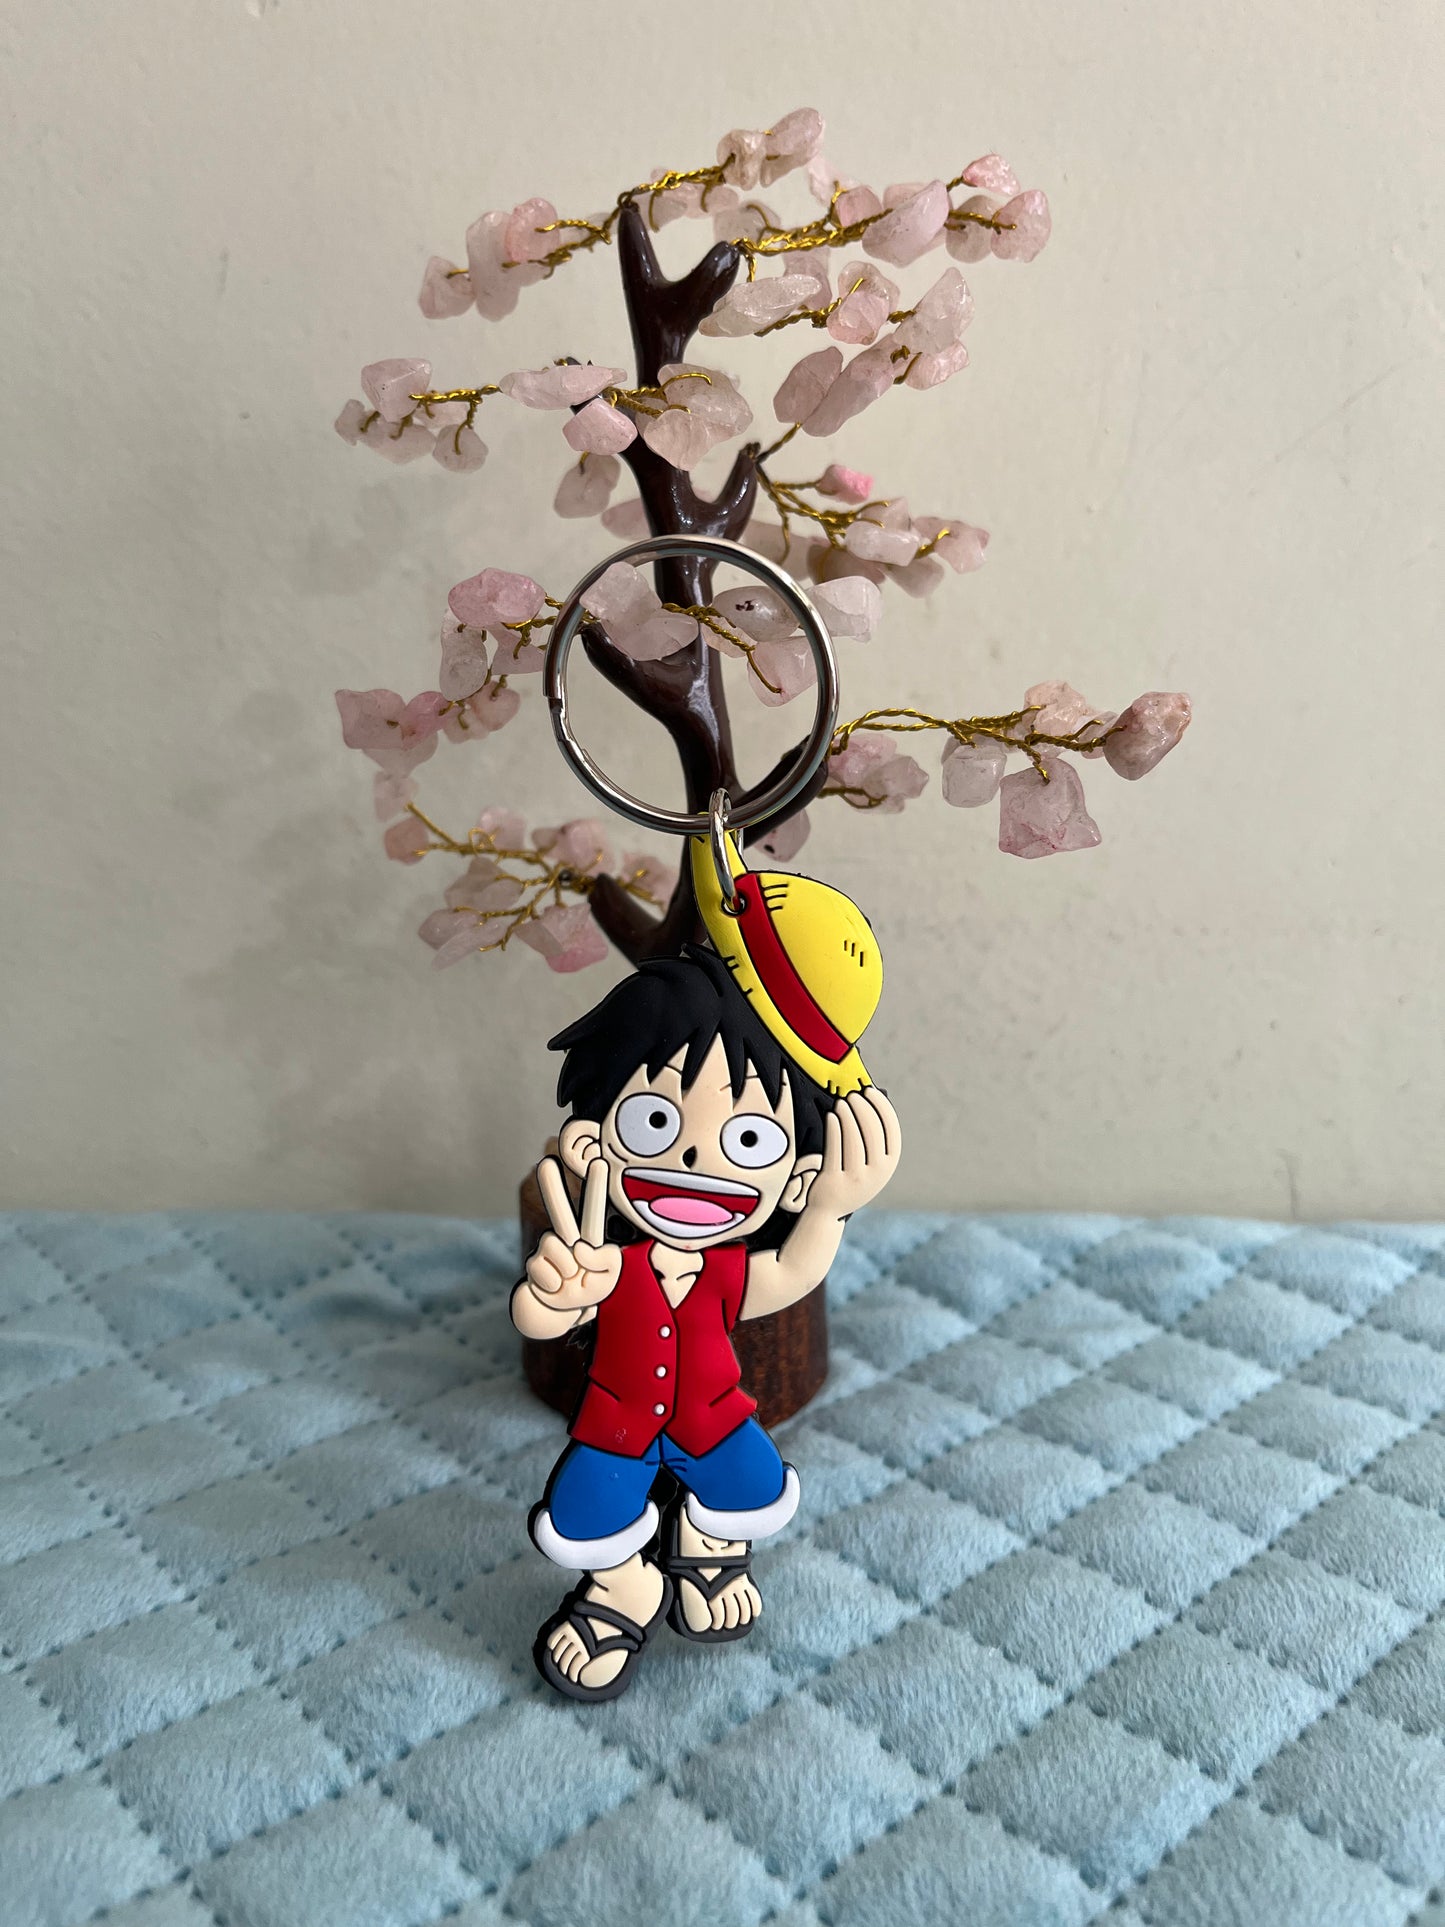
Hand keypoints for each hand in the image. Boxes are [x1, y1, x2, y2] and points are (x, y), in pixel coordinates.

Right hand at [524, 1155, 621, 1311]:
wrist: (558, 1318)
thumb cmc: (587, 1294)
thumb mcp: (609, 1280)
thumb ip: (605, 1260)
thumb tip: (578, 1247)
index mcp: (589, 1240)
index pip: (593, 1211)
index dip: (595, 1187)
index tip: (599, 1161)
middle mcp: (566, 1240)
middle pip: (558, 1210)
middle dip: (551, 1186)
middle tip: (546, 1162)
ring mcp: (548, 1251)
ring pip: (554, 1246)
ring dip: (565, 1271)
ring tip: (568, 1283)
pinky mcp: (533, 1265)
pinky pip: (543, 1269)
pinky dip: (552, 1286)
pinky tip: (553, 1290)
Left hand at [803, 1088, 901, 1220]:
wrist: (829, 1210)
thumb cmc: (850, 1176)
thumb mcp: (869, 1162)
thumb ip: (873, 1138)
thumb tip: (870, 1099)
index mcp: (890, 1164)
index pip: (891, 1129)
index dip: (881, 1106)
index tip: (870, 1090)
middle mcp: (877, 1172)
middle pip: (872, 1131)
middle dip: (862, 1108)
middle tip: (852, 1094)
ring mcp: (857, 1178)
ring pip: (853, 1138)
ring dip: (847, 1116)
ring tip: (840, 1103)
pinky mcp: (836, 1180)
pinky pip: (835, 1149)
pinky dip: (833, 1129)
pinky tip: (831, 1117)